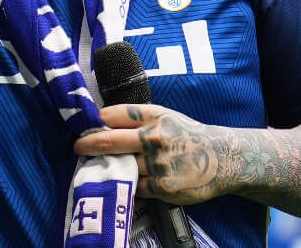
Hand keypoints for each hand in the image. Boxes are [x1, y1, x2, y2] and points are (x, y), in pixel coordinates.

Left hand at [73, 104, 229, 205]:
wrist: (224, 158)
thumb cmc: (188, 136)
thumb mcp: (166, 117)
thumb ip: (139, 120)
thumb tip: (103, 123)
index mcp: (154, 115)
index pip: (114, 114)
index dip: (94, 119)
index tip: (83, 124)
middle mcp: (154, 137)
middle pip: (108, 140)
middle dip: (86, 144)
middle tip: (76, 147)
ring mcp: (158, 163)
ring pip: (119, 166)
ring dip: (105, 167)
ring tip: (97, 166)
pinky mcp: (163, 186)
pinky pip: (134, 186)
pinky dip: (127, 183)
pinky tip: (123, 180)